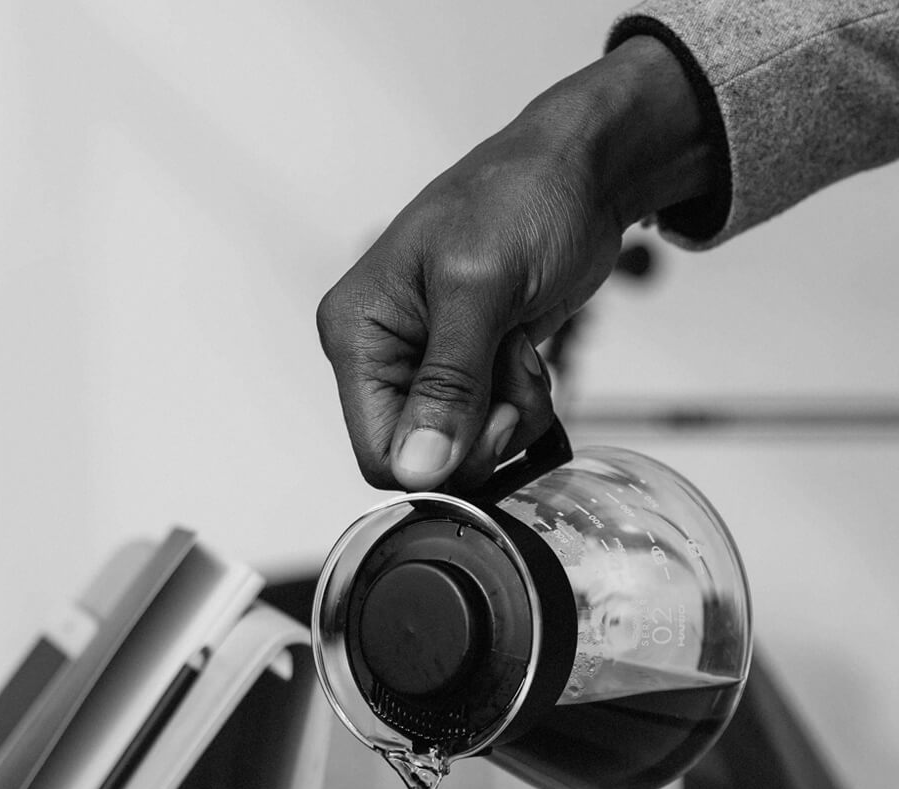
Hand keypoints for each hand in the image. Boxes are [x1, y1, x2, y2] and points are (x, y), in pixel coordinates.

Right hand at [317, 38, 718, 490]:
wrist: (581, 171)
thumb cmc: (520, 197)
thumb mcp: (478, 288)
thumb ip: (447, 385)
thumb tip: (417, 467)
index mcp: (357, 334)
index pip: (377, 452)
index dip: (437, 459)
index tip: (490, 416)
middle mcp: (383, 359)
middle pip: (424, 460)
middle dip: (481, 432)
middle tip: (510, 374)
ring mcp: (427, 370)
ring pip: (464, 452)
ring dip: (510, 415)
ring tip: (519, 351)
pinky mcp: (469, 374)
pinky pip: (492, 431)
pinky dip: (521, 405)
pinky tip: (524, 354)